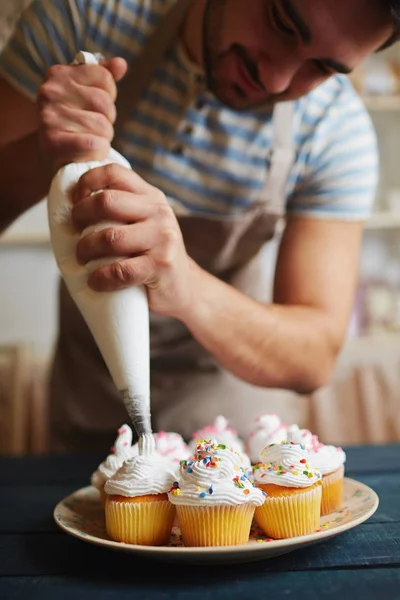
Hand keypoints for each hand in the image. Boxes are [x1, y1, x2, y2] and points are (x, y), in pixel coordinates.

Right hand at [37, 57, 126, 173]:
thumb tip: (121, 64)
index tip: (95, 106)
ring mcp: (49, 117)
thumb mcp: (87, 94)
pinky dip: (99, 152)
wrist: (53, 158)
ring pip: (102, 126)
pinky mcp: (52, 143)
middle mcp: (50, 92)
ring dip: (104, 138)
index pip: (104, 77)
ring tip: (89, 140)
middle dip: (107, 119)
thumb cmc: (75, 122)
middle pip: (104, 102)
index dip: (108, 95)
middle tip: (93, 128)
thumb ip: (104, 76)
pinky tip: (88, 153)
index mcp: (59, 74)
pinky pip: (94, 144)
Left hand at [71, 163, 195, 317]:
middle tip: (74, 233)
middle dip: (80, 217)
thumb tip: (69, 204)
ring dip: (86, 249)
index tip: (75, 201)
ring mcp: (163, 239)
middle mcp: (159, 212)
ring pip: (110, 237)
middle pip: (106, 202)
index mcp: (151, 197)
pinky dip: (101, 278)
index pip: (114, 172)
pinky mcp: (161, 266)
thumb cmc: (152, 255)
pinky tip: (95, 281)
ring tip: (82, 259)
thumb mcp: (143, 224)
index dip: (87, 182)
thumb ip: (120, 211)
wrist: (183, 288)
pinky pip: (120, 270)